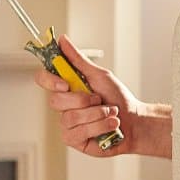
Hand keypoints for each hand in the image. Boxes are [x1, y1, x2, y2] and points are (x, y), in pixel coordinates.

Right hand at [33, 34, 144, 156]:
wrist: (136, 121)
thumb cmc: (118, 98)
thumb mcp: (100, 75)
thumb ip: (78, 60)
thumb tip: (62, 39)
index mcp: (67, 87)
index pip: (43, 79)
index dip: (49, 80)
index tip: (66, 83)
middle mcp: (63, 105)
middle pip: (56, 101)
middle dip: (84, 100)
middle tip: (100, 99)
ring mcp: (67, 124)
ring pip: (70, 117)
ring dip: (98, 114)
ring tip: (111, 113)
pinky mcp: (74, 139)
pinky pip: (79, 132)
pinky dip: (100, 126)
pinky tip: (110, 126)